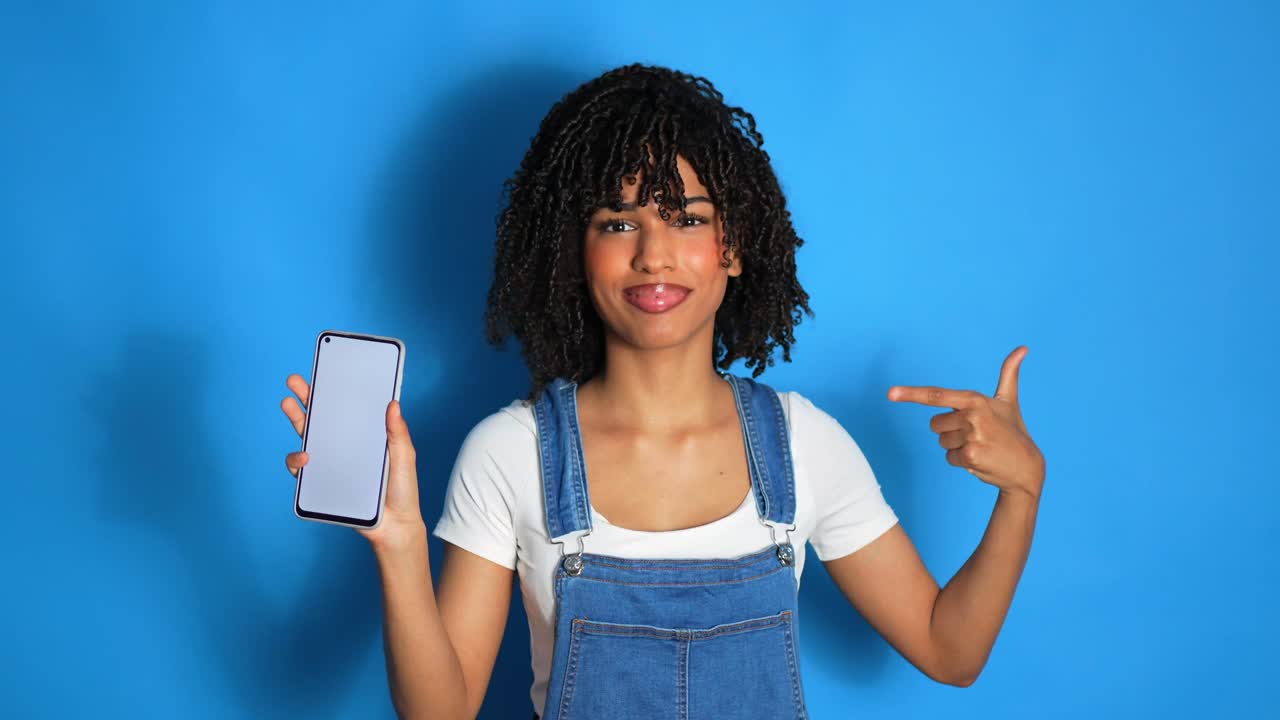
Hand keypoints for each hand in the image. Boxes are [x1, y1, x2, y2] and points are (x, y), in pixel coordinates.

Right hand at [282, 373, 427, 548]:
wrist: (394, 527)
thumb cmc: (402, 491)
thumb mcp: (404, 458)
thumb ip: (397, 433)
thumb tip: (393, 403)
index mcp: (364, 435)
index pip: (346, 408)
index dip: (333, 391)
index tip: (324, 372)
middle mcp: (345, 446)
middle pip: (321, 417)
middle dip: (306, 397)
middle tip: (294, 381)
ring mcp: (332, 463)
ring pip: (307, 437)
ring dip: (296, 420)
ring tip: (289, 406)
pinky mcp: (323, 482)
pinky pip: (303, 469)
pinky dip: (298, 460)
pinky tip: (305, 457)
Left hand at [887, 345, 1044, 499]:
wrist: (1027, 467)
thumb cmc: (1013, 431)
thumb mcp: (1009, 400)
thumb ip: (1009, 373)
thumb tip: (1023, 347)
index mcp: (976, 399)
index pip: (936, 395)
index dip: (911, 393)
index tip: (890, 393)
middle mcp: (972, 415)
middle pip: (935, 424)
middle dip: (949, 431)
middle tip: (976, 434)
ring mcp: (971, 436)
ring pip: (941, 442)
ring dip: (956, 447)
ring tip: (980, 446)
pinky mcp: (970, 456)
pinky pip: (948, 458)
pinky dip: (961, 461)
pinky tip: (980, 459)